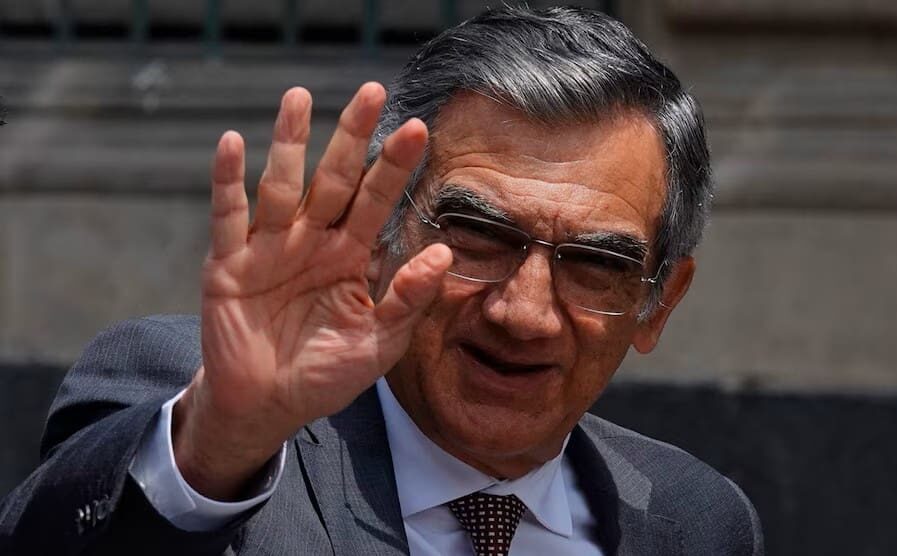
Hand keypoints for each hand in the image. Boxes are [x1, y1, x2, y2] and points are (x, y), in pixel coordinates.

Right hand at [173, 84, 451, 499]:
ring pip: (282, 185)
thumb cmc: (326, 373)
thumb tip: (443, 254)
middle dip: (352, 137)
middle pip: (334, 179)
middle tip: (372, 92)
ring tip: (299, 97)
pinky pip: (228, 216)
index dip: (394, 168)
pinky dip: (228, 181)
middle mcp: (312, 240)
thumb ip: (408, 299)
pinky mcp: (229, 263)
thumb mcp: (378, 344)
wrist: (268, 406)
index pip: (377, 201)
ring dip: (290, 142)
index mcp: (351, 255)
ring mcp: (270, 247)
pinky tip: (233, 144)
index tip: (417, 129)